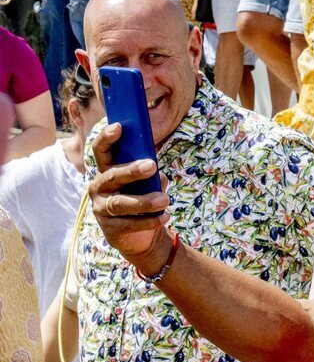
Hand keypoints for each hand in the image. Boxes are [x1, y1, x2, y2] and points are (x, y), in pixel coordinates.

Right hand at [88, 123, 172, 272]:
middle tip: (152, 165)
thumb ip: (151, 176)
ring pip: (121, 203)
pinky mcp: (109, 228)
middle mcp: (99, 187)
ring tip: (165, 200)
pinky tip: (164, 216)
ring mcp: (101, 208)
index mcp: (107, 171)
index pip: (101, 151)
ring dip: (145, 201)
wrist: (141, 235)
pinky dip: (149, 221)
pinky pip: (129, 223)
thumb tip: (157, 174)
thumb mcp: (148, 184)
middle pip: (112, 175)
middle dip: (132, 170)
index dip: (107, 138)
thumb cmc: (144, 198)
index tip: (119, 127)